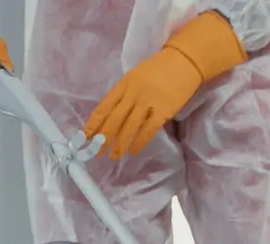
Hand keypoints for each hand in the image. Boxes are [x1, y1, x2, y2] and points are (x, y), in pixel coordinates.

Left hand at [83, 49, 203, 159]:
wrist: (184, 61)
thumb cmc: (160, 68)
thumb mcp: (136, 75)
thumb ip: (125, 93)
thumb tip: (114, 115)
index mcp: (124, 83)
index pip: (104, 106)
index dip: (94, 123)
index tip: (85, 136)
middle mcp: (133, 93)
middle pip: (114, 119)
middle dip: (103, 138)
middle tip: (97, 152)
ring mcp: (148, 101)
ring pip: (129, 126)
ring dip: (120, 144)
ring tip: (114, 156)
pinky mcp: (163, 110)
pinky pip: (148, 130)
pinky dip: (140, 141)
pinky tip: (133, 150)